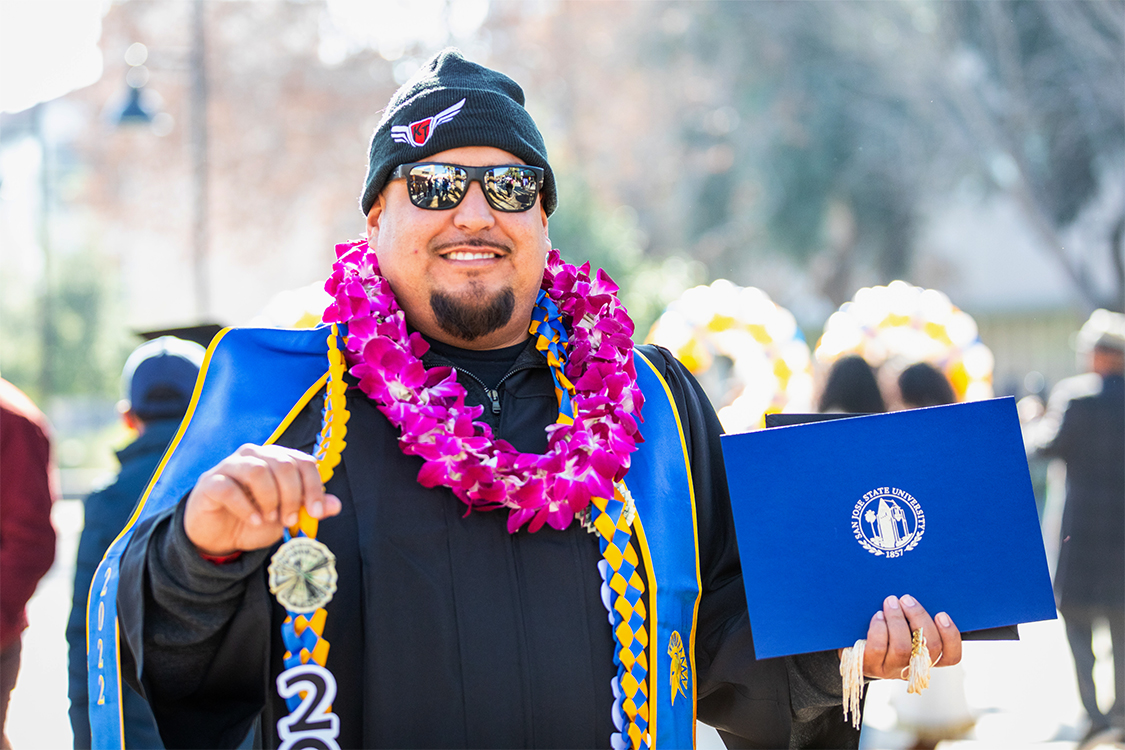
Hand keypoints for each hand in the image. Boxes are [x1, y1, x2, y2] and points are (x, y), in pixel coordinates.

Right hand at [183, 444, 341, 555]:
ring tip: (270, 519)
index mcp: (277, 459)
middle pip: (282, 465)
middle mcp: (255, 456)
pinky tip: (254, 521)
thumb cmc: (257, 518)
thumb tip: (335, 505)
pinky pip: (229, 489)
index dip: (313, 486)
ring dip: (269, 499)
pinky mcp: (210, 482)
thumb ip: (309, 508)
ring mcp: (230, 466)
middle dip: (291, 496)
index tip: (315, 512)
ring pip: (257, 471)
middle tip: (289, 520)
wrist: (220, 535)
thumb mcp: (287, 516)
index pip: (303, 462)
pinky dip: (246, 508)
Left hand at [839, 594, 962, 678]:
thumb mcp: (904, 625)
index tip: (941, 614)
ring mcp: (891, 669)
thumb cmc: (884, 630)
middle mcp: (912, 668)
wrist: (852, 646)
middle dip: (919, 618)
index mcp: (926, 659)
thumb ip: (915, 616)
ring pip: (902, 648)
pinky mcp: (871, 666)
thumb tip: (919, 596)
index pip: (951, 657)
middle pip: (928, 648)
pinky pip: (879, 648)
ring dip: (897, 620)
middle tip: (907, 599)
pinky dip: (880, 628)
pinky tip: (877, 616)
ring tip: (890, 602)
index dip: (951, 636)